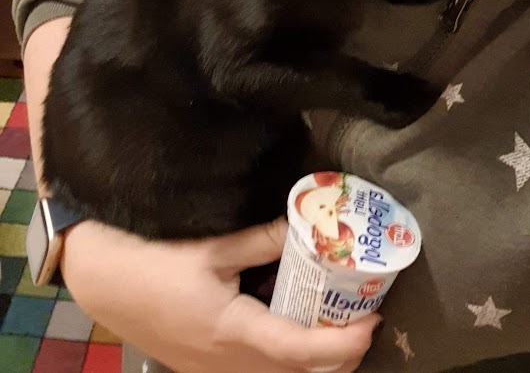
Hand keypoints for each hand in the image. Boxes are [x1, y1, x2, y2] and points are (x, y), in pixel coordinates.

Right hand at [61, 216, 378, 372]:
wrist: (103, 281)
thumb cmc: (155, 261)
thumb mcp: (212, 247)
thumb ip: (262, 240)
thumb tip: (304, 225)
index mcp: (233, 332)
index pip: (300, 351)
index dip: (342, 344)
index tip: (372, 323)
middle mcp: (226, 363)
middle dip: (337, 358)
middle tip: (362, 322)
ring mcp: (212, 370)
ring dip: (311, 362)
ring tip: (335, 327)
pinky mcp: (201, 366)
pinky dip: (284, 361)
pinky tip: (290, 329)